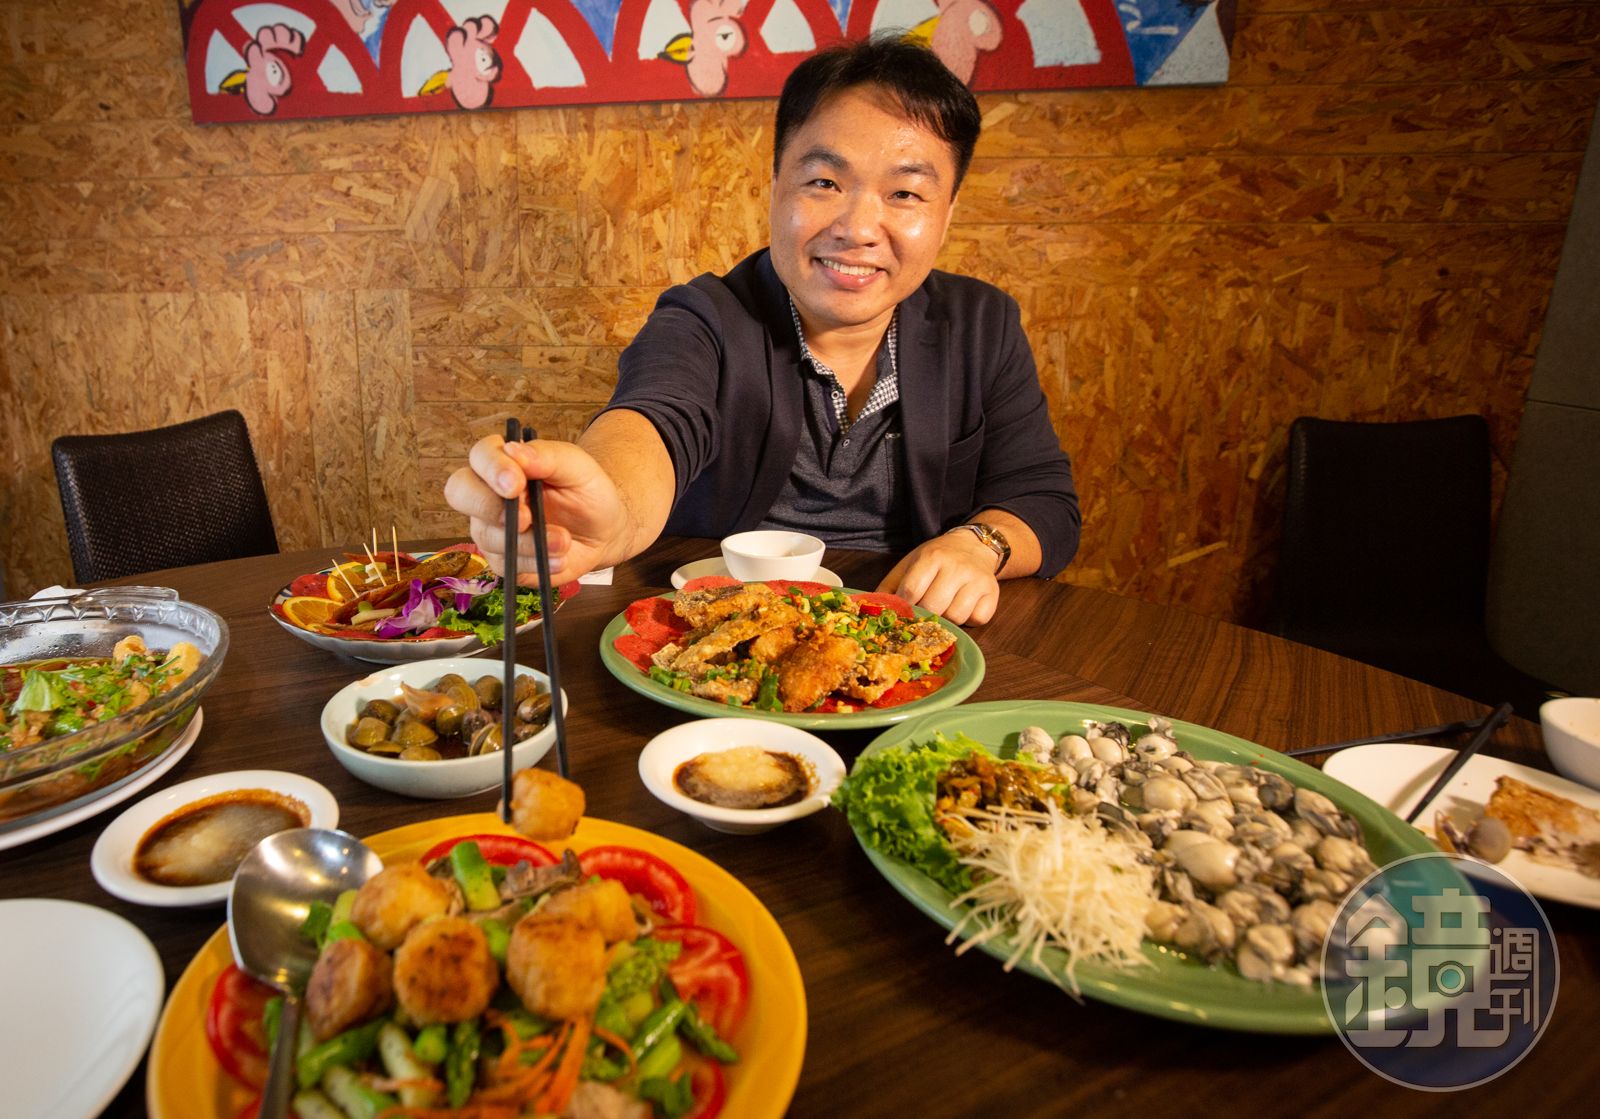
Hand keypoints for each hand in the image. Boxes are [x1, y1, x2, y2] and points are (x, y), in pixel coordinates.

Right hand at [443, 435, 628, 583]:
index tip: (517, 483)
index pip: (480, 456)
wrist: (604, 529)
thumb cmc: (586, 490)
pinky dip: (535, 563)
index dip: (492, 468)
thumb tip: (514, 450)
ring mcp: (491, 528)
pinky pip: (507, 565)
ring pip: (487, 535)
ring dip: (527, 542)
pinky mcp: (504, 559)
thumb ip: (547, 456)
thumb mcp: (577, 466)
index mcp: (504, 462)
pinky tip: (560, 559)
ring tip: (564, 541)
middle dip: (487, 506)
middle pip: (459, 492)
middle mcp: (488, 494)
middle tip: (525, 518)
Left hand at [877, 531, 1000, 624]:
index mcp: (932, 557)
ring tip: (944, 608)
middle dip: (925, 615)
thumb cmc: (937, 559)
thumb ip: (891, 585)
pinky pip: (978, 619)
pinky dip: (968, 620)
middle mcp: (956, 567)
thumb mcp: (911, 562)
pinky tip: (963, 608)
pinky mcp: (993, 593)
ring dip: (947, 619)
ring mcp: (977, 580)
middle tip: (925, 611)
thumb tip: (873, 609)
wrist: (974, 546)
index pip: (912, 590)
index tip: (903, 610)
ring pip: (957, 616)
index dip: (904, 606)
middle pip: (934, 607)